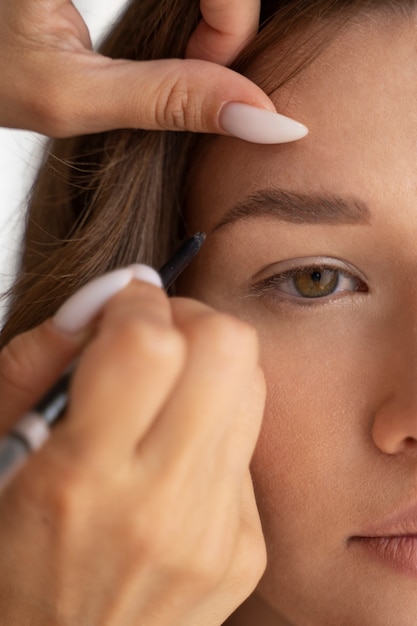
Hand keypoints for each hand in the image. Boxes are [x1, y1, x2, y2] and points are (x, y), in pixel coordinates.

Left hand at [0, 0, 287, 138]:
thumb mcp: (73, 97)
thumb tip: (265, 120)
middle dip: (228, 15)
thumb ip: (166, 101)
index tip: (202, 73)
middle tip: (197, 62)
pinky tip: (179, 26)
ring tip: (187, 50)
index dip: (231, 23)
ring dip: (218, 8)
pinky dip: (204, 4)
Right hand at [0, 274, 265, 624]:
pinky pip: (247, 447)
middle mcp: (160, 507)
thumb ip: (34, 364)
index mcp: (81, 480)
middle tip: (156, 335)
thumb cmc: (12, 563)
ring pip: (251, 387)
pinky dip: (213, 427)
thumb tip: (102, 299)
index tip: (123, 304)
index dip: (137, 301)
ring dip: (208, 366)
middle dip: (191, 318)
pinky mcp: (245, 549)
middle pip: (228, 350)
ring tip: (166, 391)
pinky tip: (174, 455)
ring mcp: (214, 533)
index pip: (149, 346)